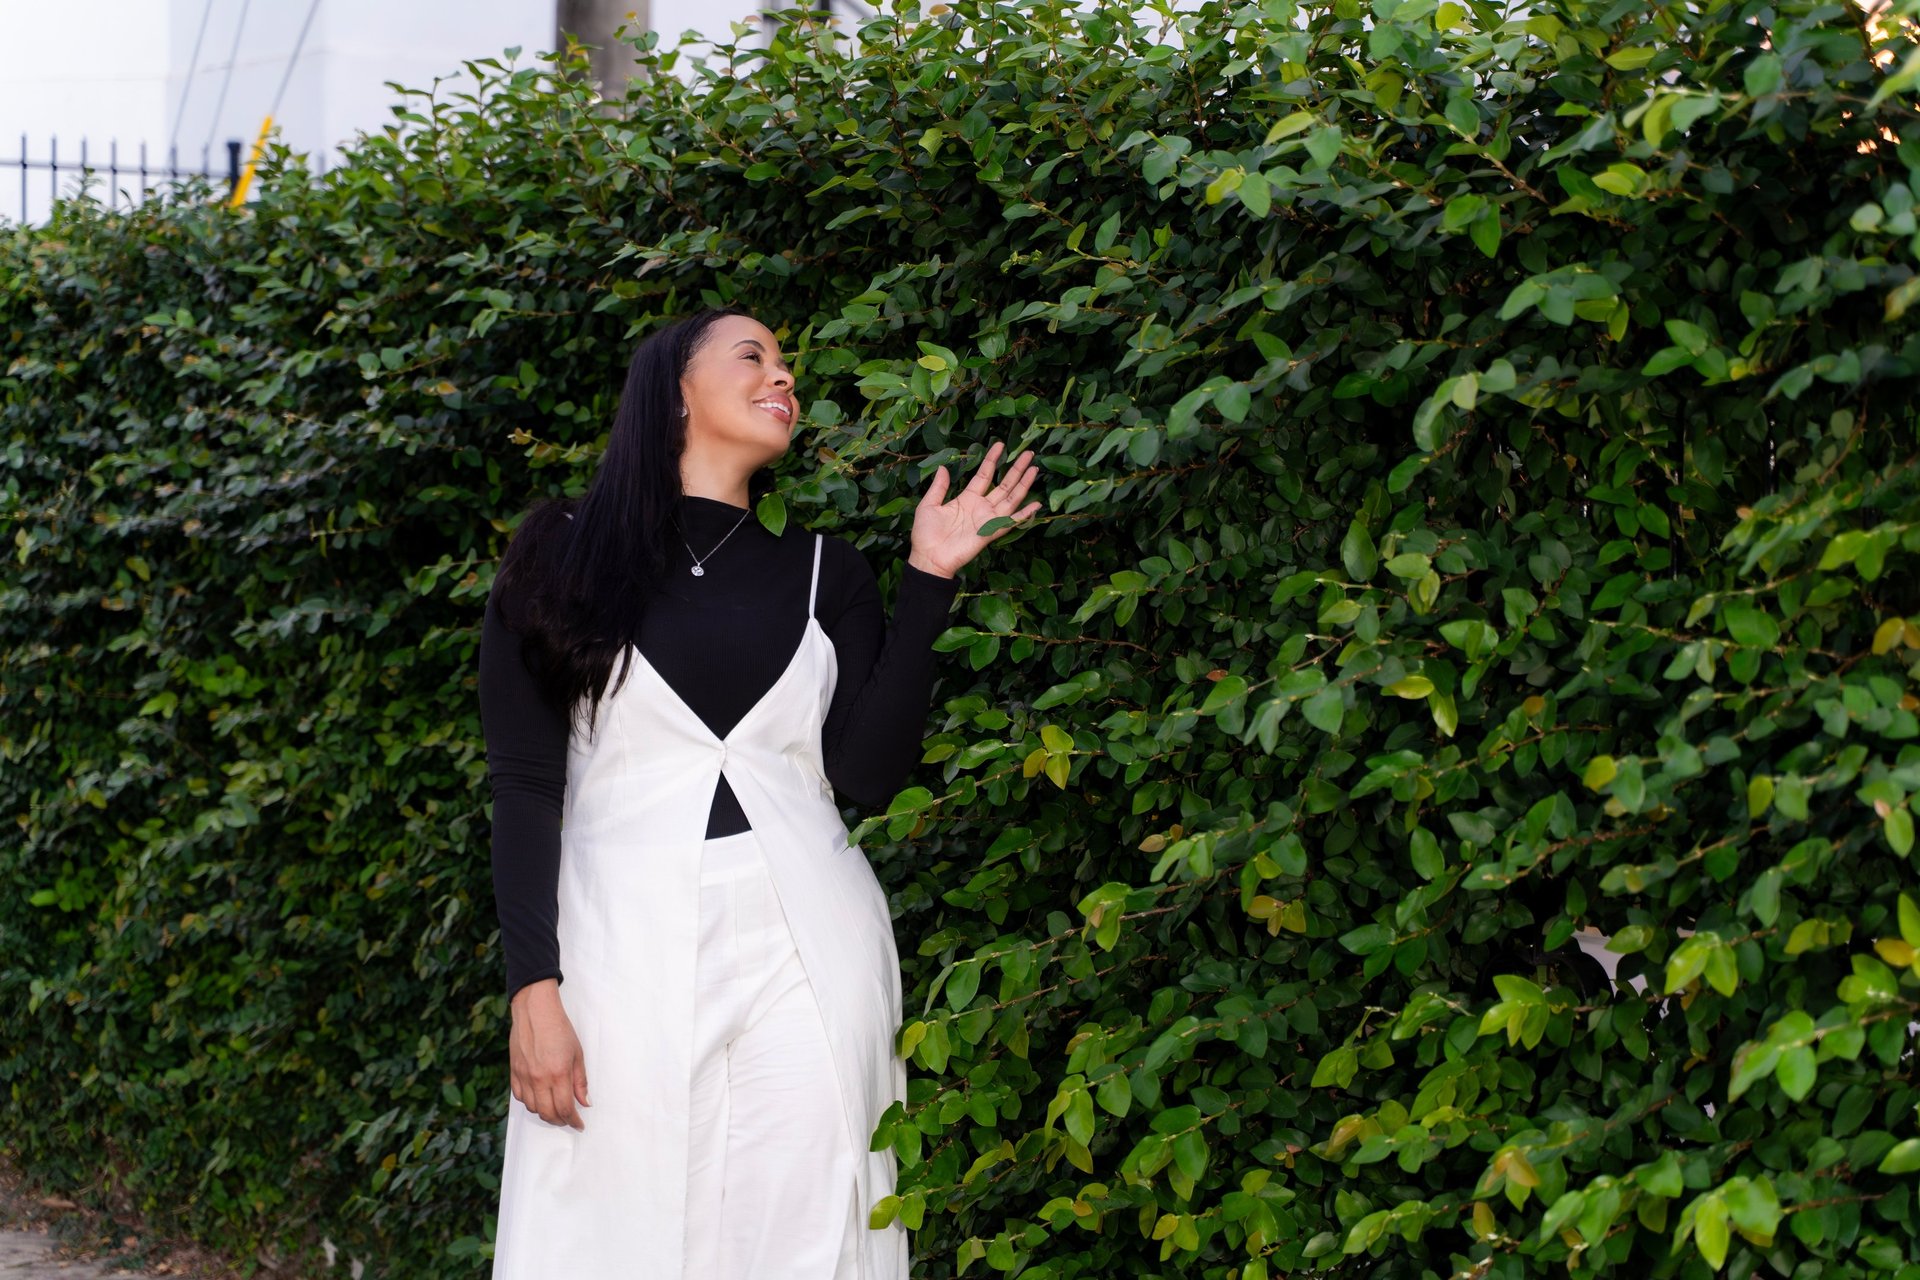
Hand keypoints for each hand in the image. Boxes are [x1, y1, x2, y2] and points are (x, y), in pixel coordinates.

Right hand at [508, 980, 590, 1129]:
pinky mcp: (514, 1072)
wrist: (535, 1011)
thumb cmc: (559, 1029)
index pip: (565, 1108)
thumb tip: (585, 1102)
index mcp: (558, 1074)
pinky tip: (539, 1098)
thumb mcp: (577, 1053)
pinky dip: (530, 1102)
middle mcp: (539, 1079)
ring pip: (532, 1108)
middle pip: (547, 1113)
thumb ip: (580, 1081)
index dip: (573, 1121)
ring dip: (545, 1113)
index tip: (579, 1124)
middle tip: (568, 1119)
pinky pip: (520, 1097)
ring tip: (555, 1109)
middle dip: (560, 1121)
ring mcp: (524, 1076)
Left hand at [909, 441, 1043, 577]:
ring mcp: (988, 519)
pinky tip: (1036, 504)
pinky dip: (1024, 514)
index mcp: (967, 498)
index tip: (1000, 445)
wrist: (928, 557)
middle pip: (1004, 484)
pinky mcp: (990, 533)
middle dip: (1016, 469)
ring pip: (1011, 498)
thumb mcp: (929, 504)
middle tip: (1028, 453)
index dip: (992, 460)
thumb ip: (939, 487)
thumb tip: (943, 467)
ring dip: (1023, 484)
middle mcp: (981, 506)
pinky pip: (1010, 522)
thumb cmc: (925, 534)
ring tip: (1034, 469)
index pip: (984, 475)